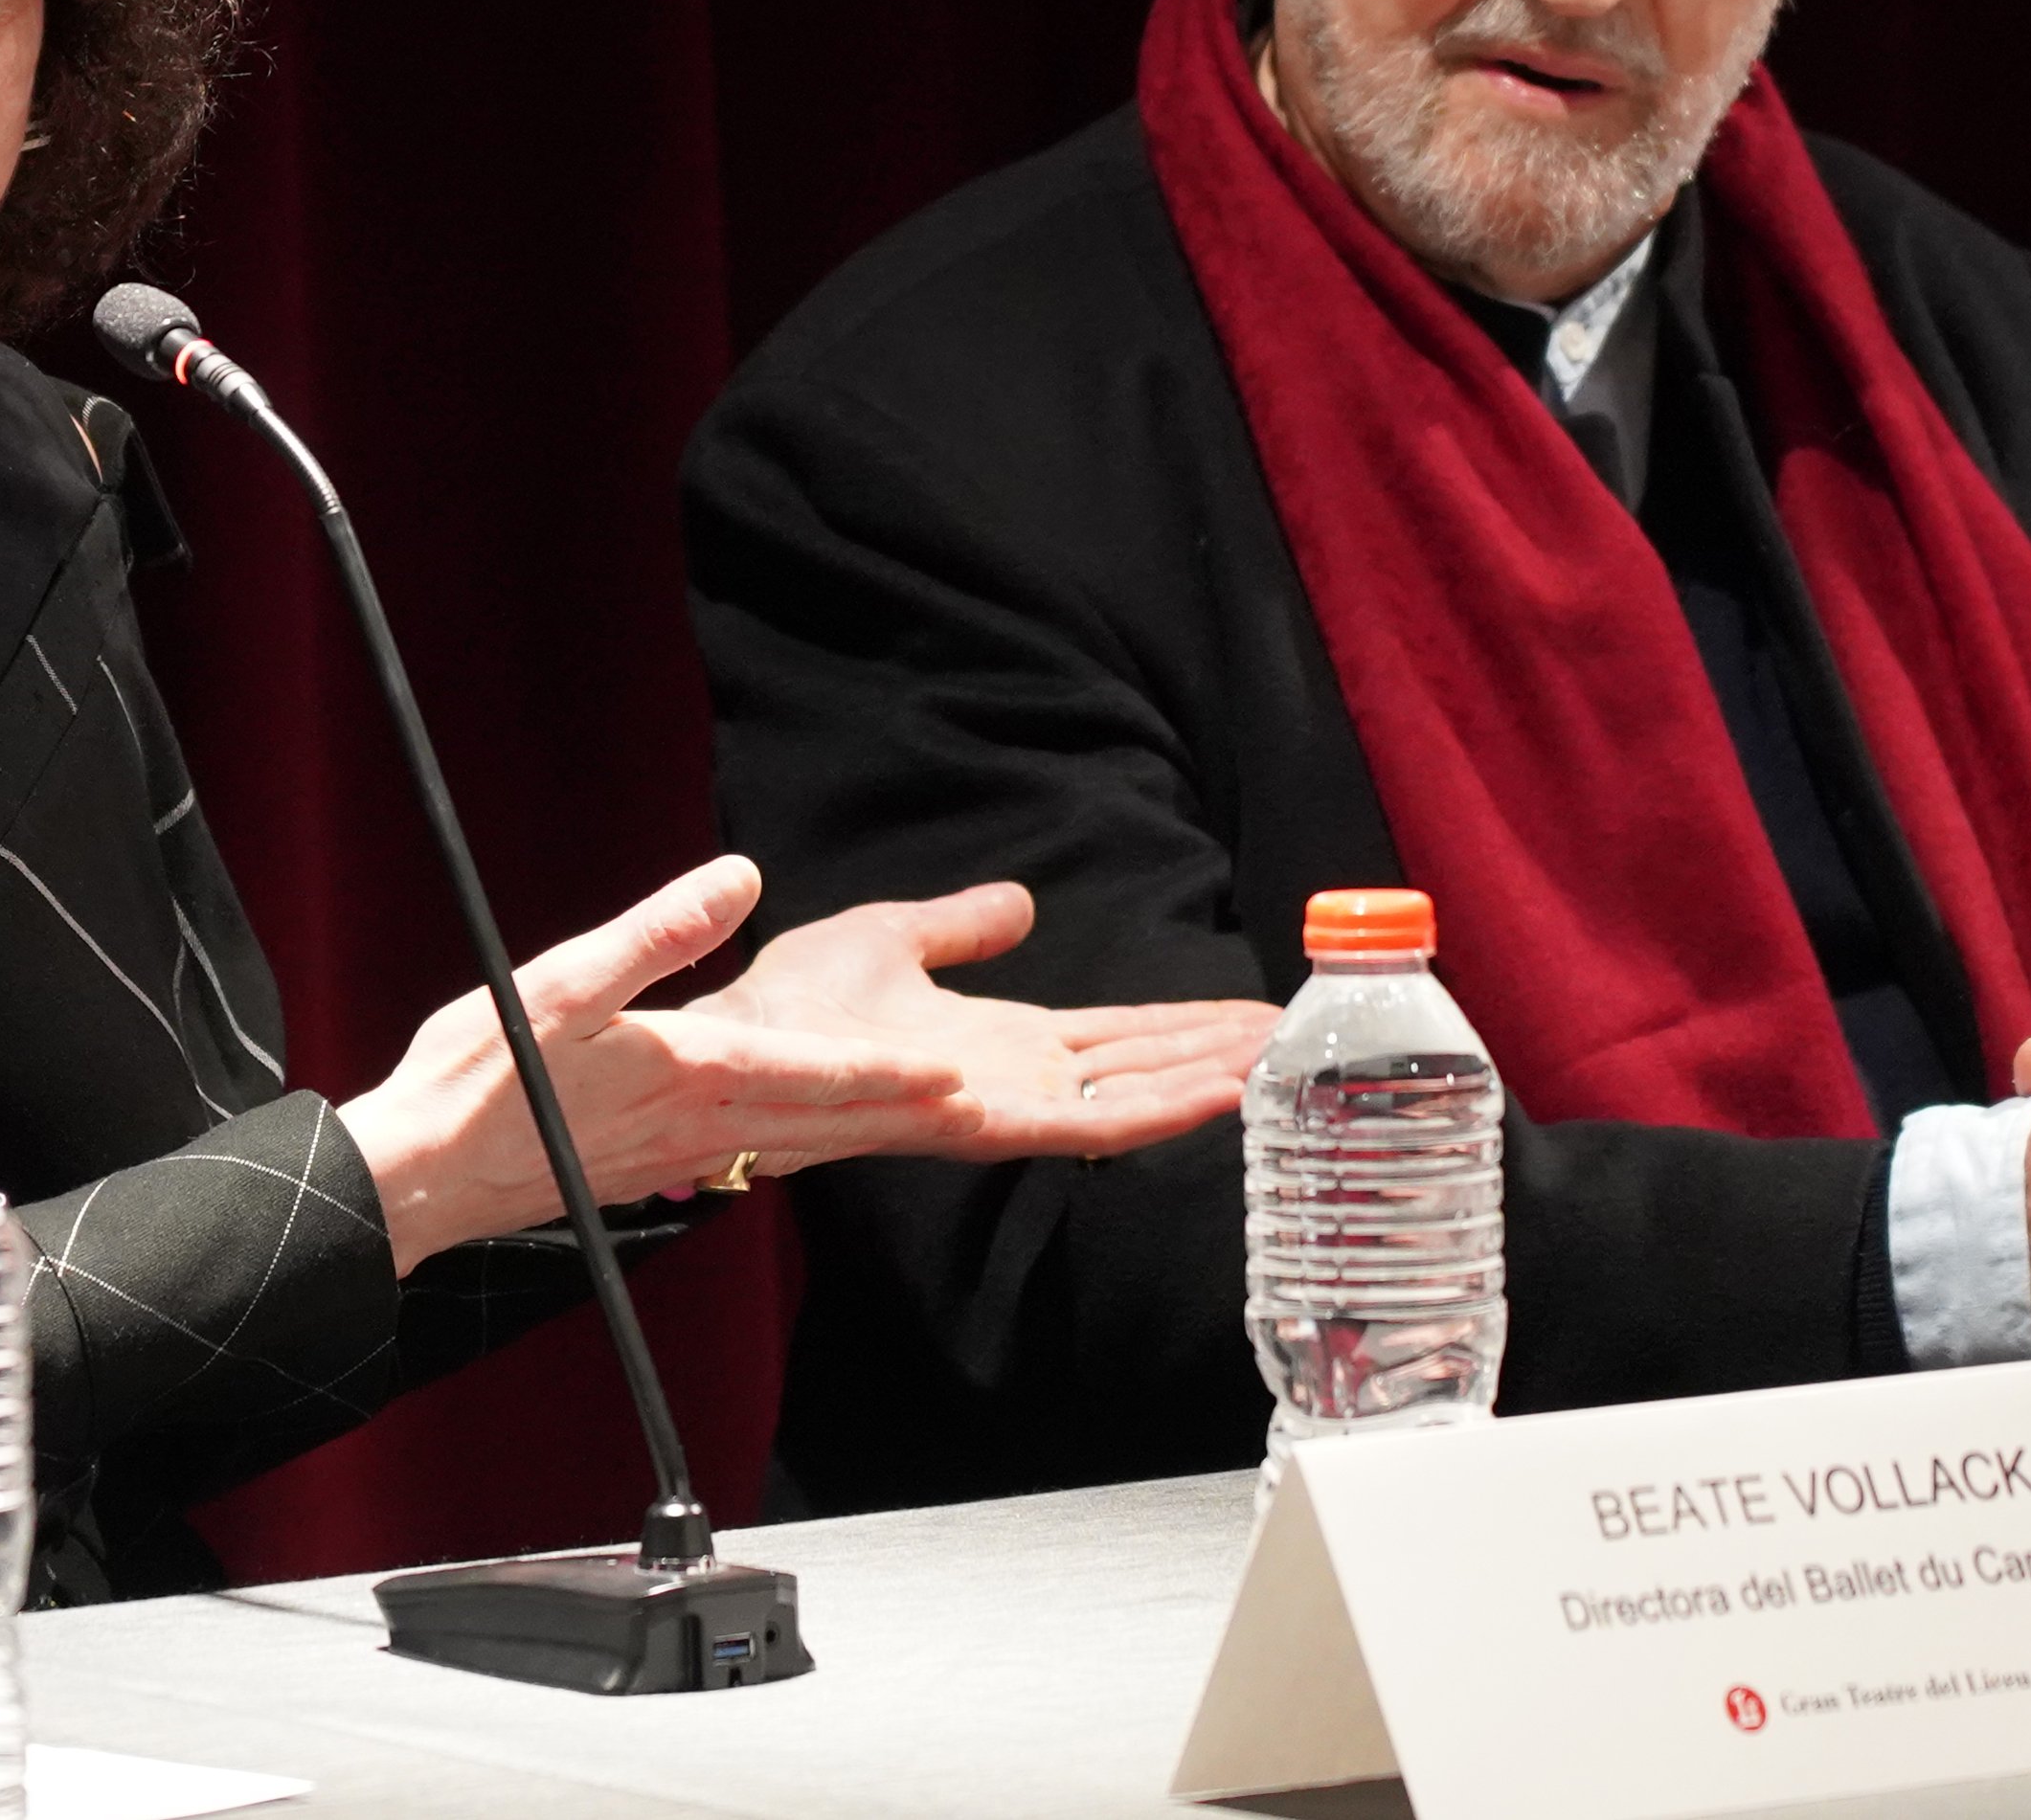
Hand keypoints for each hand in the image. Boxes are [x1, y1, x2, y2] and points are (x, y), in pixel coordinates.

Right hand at [340, 856, 982, 1272]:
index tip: (959, 1076)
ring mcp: (677, 1156)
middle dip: (902, 1110)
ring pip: (793, 1139)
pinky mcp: (648, 1166)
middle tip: (976, 1107)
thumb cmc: (481, 1078)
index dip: (893, 1074)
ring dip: (860, 1127)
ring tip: (914, 1116)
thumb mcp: (564, 982)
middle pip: (824, 1117)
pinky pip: (750, 1153)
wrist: (420, 1177)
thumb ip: (659, 930)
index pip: (819, 1075)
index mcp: (694, 1075)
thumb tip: (740, 874)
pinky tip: (803, 1134)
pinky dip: (800, 1140)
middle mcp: (701, 1127)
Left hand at [690, 881, 1270, 1162]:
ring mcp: (1006, 1107)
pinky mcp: (988, 1125)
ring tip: (1279, 1060)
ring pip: (1131, 1097)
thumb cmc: (789, 1004)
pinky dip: (1158, 1108)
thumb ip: (959, 925)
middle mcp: (1015, 1080)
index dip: (1182, 1021)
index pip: (1115, 1033)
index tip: (1250, 1007)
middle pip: (1139, 1065)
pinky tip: (1217, 1092)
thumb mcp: (889, 939)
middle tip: (1298, 1036)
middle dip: (1216, 1052)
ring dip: (1206, 1078)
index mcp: (1002, 1039)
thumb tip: (1020, 903)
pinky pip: (1088, 1122)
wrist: (732, 1037)